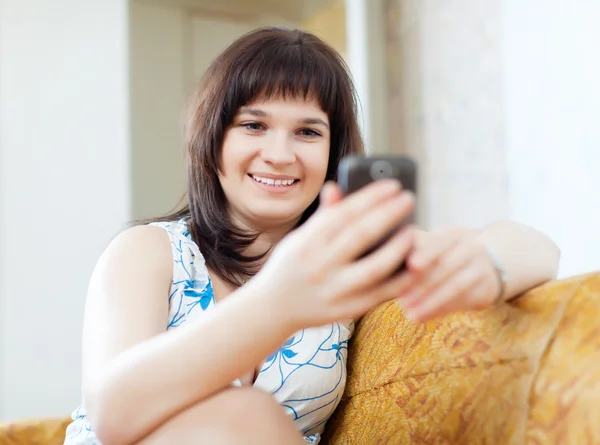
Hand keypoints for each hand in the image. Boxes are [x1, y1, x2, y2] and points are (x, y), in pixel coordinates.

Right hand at [251, 180, 415, 328]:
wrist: (272, 309)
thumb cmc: (290, 267)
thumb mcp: (298, 239)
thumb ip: (322, 216)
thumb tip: (336, 186)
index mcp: (307, 242)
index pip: (345, 213)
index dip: (372, 197)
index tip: (393, 185)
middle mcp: (319, 266)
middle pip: (361, 235)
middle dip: (389, 214)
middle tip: (409, 199)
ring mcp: (333, 290)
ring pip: (374, 267)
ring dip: (398, 247)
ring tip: (413, 231)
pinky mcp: (346, 310)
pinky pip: (379, 295)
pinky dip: (400, 280)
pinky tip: (414, 266)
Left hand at [395, 228, 501, 321]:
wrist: (491, 262)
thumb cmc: (446, 254)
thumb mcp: (434, 244)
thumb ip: (413, 246)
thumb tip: (383, 249)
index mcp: (453, 234)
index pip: (440, 242)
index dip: (426, 253)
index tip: (411, 266)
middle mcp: (471, 248)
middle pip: (447, 267)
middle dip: (423, 285)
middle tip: (401, 301)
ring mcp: (482, 269)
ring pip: (456, 286)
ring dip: (431, 302)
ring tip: (410, 314)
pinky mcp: (487, 289)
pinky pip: (463, 301)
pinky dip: (441, 310)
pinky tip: (422, 317)